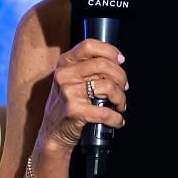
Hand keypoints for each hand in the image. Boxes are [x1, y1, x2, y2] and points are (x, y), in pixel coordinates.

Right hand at [38, 38, 127, 153]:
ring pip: (109, 86)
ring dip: (121, 98)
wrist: (53, 132)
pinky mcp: (75, 110)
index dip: (110, 51)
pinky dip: (116, 118)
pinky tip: (117, 120)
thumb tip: (116, 62)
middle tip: (124, 87)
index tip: (120, 60)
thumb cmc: (66, 104)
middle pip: (103, 65)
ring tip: (120, 104)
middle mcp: (65, 75)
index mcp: (65, 63)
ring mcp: (69, 92)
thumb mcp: (70, 80)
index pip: (89, 45)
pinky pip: (106, 112)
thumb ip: (87, 68)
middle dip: (121, 77)